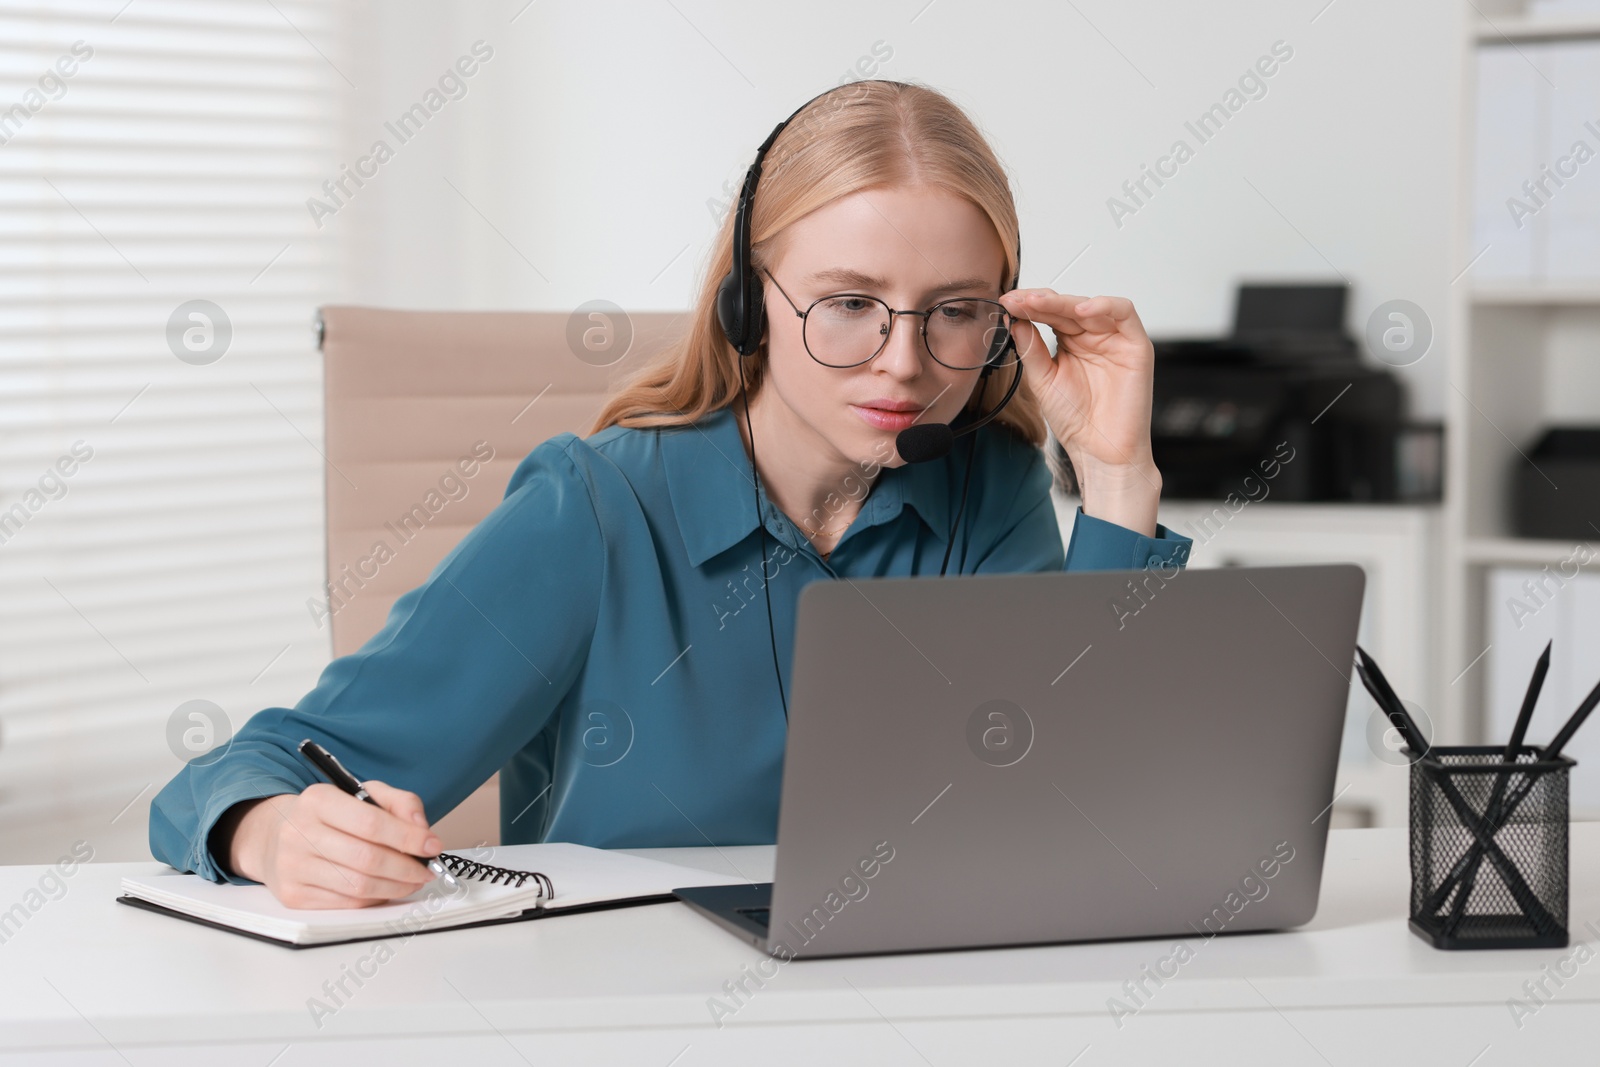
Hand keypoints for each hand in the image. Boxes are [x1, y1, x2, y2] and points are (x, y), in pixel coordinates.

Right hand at [222, 780, 442, 907]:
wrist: (276, 837)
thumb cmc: (330, 815)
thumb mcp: (362, 794)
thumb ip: (399, 803)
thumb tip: (422, 828)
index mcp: (317, 800)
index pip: (371, 822)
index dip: (408, 837)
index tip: (433, 845)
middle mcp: (298, 833)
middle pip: (367, 858)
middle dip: (407, 867)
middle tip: (428, 869)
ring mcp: (293, 867)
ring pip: (359, 886)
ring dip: (397, 887)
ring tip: (414, 880)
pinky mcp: (293, 895)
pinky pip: (348, 903)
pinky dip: (376, 898)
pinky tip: (388, 888)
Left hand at [998, 289, 1161, 534]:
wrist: (1100, 450)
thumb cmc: (1076, 420)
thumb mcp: (1043, 381)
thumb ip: (1031, 350)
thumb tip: (1014, 320)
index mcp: (1070, 343)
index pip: (1049, 314)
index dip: (1028, 307)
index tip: (1006, 303)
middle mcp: (1092, 337)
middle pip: (1066, 307)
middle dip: (1039, 301)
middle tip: (1016, 300)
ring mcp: (1114, 339)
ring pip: (1090, 305)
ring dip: (1063, 301)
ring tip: (1038, 303)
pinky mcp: (1136, 345)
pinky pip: (1124, 313)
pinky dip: (1104, 306)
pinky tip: (1079, 310)